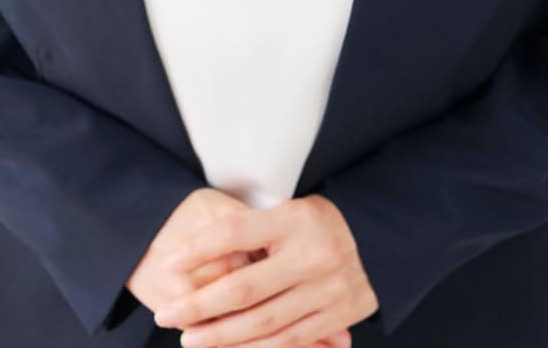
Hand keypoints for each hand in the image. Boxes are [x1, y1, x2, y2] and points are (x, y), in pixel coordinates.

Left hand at [146, 194, 375, 346]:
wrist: (380, 242)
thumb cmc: (317, 226)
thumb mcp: (287, 213)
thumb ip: (248, 232)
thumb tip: (189, 258)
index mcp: (294, 220)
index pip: (235, 233)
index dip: (199, 249)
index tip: (169, 263)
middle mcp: (312, 254)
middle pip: (244, 287)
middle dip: (200, 306)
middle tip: (167, 316)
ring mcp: (327, 289)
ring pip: (263, 322)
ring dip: (221, 336)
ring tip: (190, 340)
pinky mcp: (339, 315)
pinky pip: (289, 340)